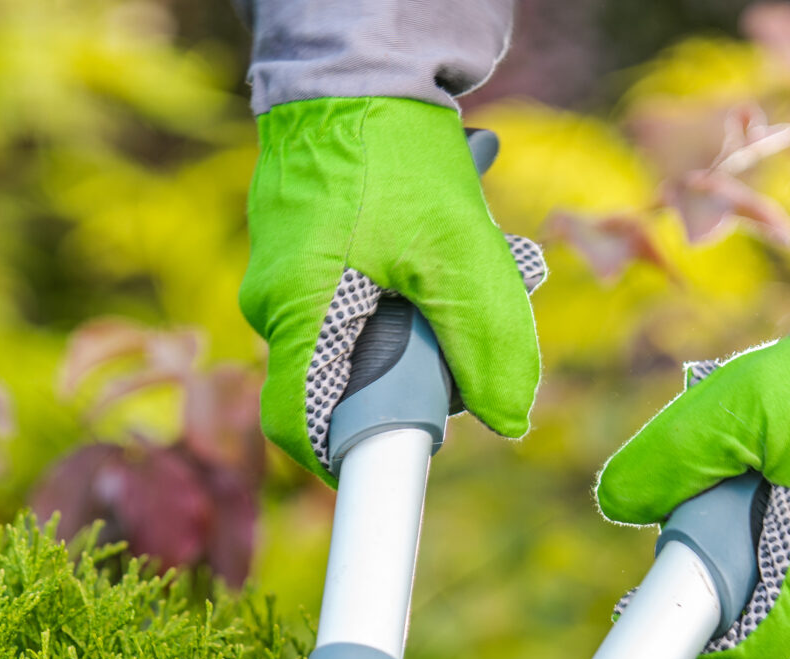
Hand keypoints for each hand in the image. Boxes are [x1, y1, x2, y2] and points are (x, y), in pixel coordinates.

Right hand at [241, 98, 541, 483]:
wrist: (359, 67)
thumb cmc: (396, 155)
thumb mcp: (457, 252)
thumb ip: (487, 342)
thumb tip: (510, 421)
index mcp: (299, 316)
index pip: (301, 429)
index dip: (347, 460)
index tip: (398, 460)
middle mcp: (279, 303)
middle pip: (347, 383)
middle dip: (417, 371)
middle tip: (470, 331)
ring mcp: (289, 272)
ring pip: (363, 333)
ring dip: (426, 317)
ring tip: (477, 264)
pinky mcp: (309, 245)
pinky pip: (360, 291)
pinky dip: (410, 281)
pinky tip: (450, 238)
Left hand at [596, 317, 789, 658]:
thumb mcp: (742, 403)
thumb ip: (671, 458)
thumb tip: (618, 502)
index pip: (747, 651)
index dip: (694, 638)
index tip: (655, 597)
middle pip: (755, 583)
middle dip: (724, 531)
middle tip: (728, 463)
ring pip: (788, 543)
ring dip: (765, 496)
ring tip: (777, 430)